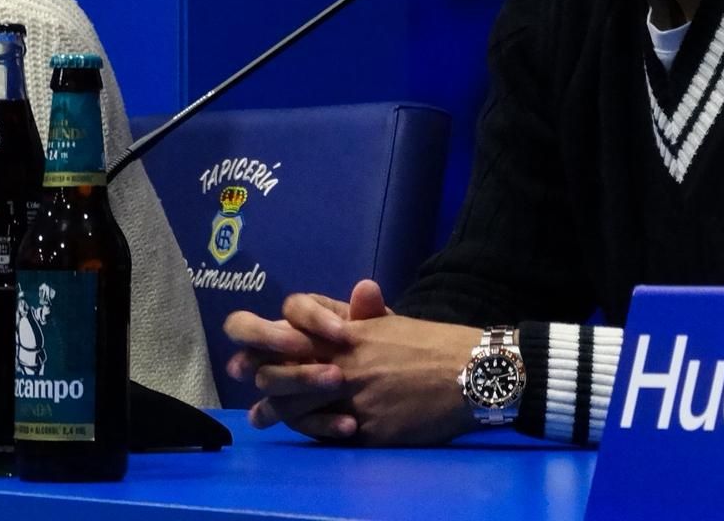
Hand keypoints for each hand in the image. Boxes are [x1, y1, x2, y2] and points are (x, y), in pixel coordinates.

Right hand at [224, 279, 389, 439]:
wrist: (385, 385)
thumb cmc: (373, 347)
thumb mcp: (377, 329)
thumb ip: (370, 310)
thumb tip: (366, 288)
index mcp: (301, 318)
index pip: (292, 306)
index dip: (310, 317)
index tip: (342, 332)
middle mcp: (277, 345)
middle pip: (244, 329)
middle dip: (268, 336)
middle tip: (304, 349)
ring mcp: (276, 380)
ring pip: (264, 378)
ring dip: (297, 379)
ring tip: (337, 381)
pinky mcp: (288, 414)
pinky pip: (291, 419)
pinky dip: (320, 423)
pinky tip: (348, 425)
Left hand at [224, 280, 480, 445]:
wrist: (471, 373)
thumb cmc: (432, 345)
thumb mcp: (394, 324)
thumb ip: (367, 314)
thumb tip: (359, 290)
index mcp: (350, 334)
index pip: (293, 332)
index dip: (266, 342)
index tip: (252, 353)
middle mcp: (346, 363)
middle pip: (285, 374)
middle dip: (264, 384)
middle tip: (253, 390)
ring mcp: (356, 397)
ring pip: (300, 408)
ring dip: (278, 413)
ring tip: (261, 418)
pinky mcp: (370, 428)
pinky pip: (333, 434)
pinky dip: (318, 433)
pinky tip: (309, 433)